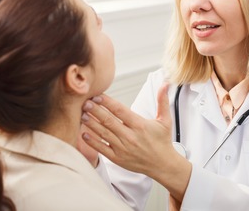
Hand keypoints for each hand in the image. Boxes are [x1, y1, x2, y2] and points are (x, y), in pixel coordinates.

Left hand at [80, 83, 190, 201]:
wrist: (163, 165)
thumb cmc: (162, 141)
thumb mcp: (165, 120)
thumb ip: (163, 101)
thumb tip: (165, 84)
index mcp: (140, 125)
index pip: (120, 111)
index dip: (107, 103)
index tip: (97, 96)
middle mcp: (130, 136)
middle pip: (109, 121)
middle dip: (95, 111)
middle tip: (84, 102)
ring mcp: (122, 148)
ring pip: (103, 133)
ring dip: (91, 123)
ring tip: (82, 114)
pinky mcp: (118, 158)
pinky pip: (102, 149)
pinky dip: (92, 141)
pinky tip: (84, 133)